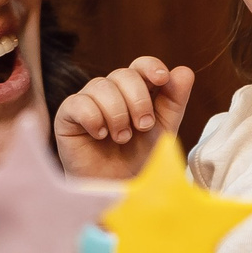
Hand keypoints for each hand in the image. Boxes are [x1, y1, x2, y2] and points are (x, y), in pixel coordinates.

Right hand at [54, 56, 193, 179]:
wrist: (117, 187)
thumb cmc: (140, 158)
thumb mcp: (164, 129)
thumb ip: (174, 100)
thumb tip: (184, 70)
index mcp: (135, 90)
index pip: (141, 65)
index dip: (151, 67)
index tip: (162, 79)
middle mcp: (111, 91)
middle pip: (123, 74)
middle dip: (138, 100)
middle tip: (143, 126)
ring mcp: (88, 100)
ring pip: (101, 86)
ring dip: (117, 114)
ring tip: (122, 137)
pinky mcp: (67, 116)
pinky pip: (78, 103)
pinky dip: (93, 118)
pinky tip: (100, 136)